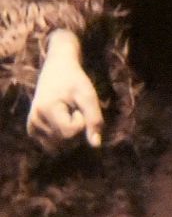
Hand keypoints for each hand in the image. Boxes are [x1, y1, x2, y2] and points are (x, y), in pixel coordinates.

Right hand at [27, 31, 102, 149]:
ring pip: (58, 146)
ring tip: (67, 115)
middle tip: (73, 109)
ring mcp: (31, 126)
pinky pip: (51, 145)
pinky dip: (61, 138)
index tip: (79, 107)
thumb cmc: (75, 80)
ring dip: (69, 134)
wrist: (57, 70)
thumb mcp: (88, 96)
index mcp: (45, 110)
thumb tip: (96, 145)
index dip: (81, 122)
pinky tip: (61, 122)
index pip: (71, 133)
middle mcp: (34, 121)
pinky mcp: (32, 130)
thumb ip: (93, 119)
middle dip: (76, 128)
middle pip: (65, 142)